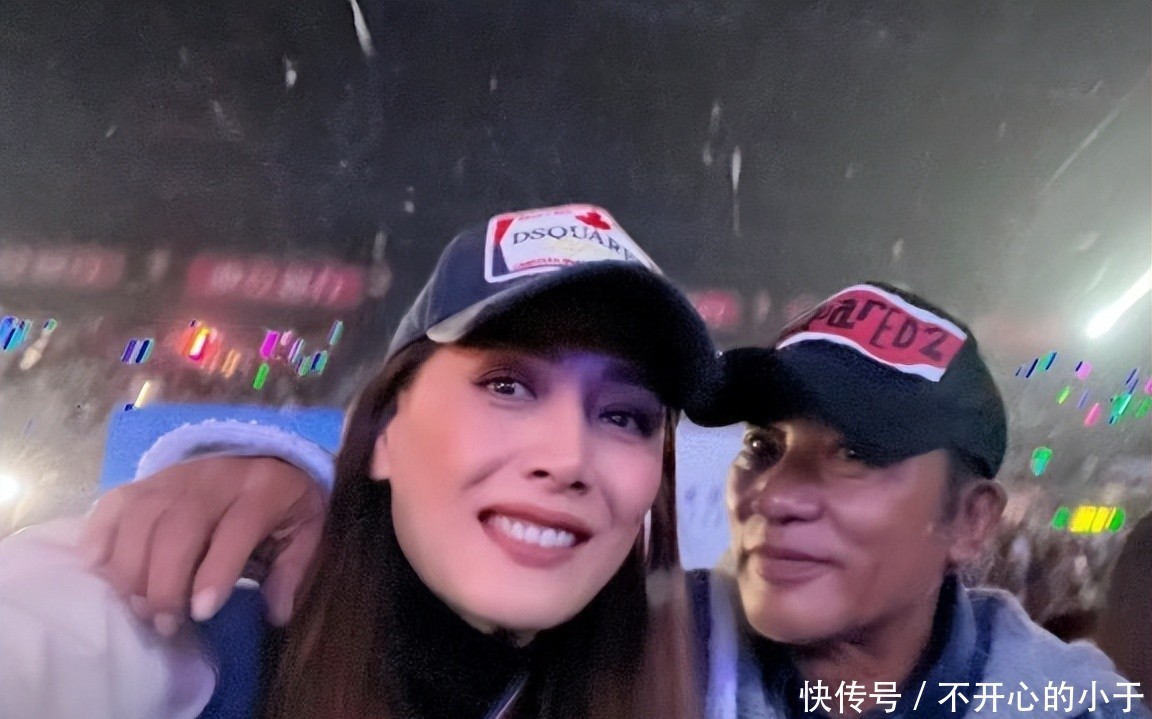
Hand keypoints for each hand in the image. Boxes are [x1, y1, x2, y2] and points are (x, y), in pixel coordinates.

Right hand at [82, 455, 324, 634]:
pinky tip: (97, 568)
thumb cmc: (284, 504)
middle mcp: (216, 478)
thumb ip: (291, 571)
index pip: (236, 528)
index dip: (216, 571)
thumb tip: (275, 614)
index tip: (201, 613)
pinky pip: (116, 502)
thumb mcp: (304, 532)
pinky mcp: (148, 478)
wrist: (270, 454)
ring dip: (131, 568)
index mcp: (263, 490)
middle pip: (179, 526)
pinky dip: (100, 534)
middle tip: (164, 623)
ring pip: (142, 517)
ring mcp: (178, 475)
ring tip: (137, 607)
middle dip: (165, 582)